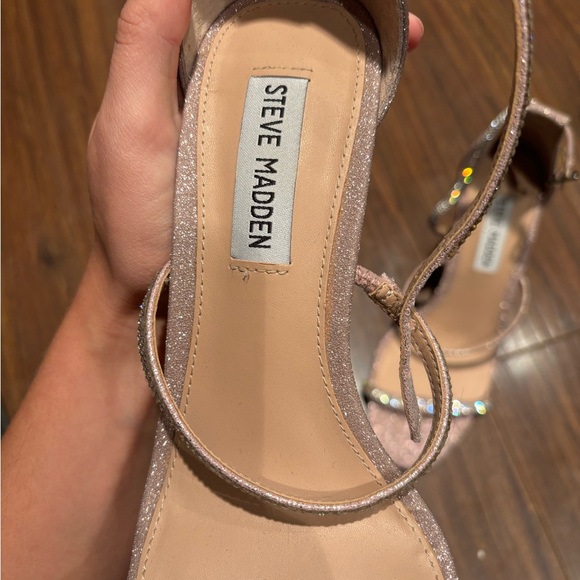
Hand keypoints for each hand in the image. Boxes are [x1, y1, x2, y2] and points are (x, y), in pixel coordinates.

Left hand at [85, 0, 423, 311]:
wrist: (163, 298)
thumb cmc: (133, 218)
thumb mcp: (129, 126)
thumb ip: (143, 46)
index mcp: (186, 73)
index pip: (237, 10)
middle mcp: (225, 98)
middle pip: (282, 40)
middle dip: (335, 20)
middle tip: (390, 19)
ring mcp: (257, 137)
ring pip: (305, 81)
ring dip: (353, 56)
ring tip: (400, 42)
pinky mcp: (280, 175)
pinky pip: (315, 131)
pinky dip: (347, 109)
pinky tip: (377, 96)